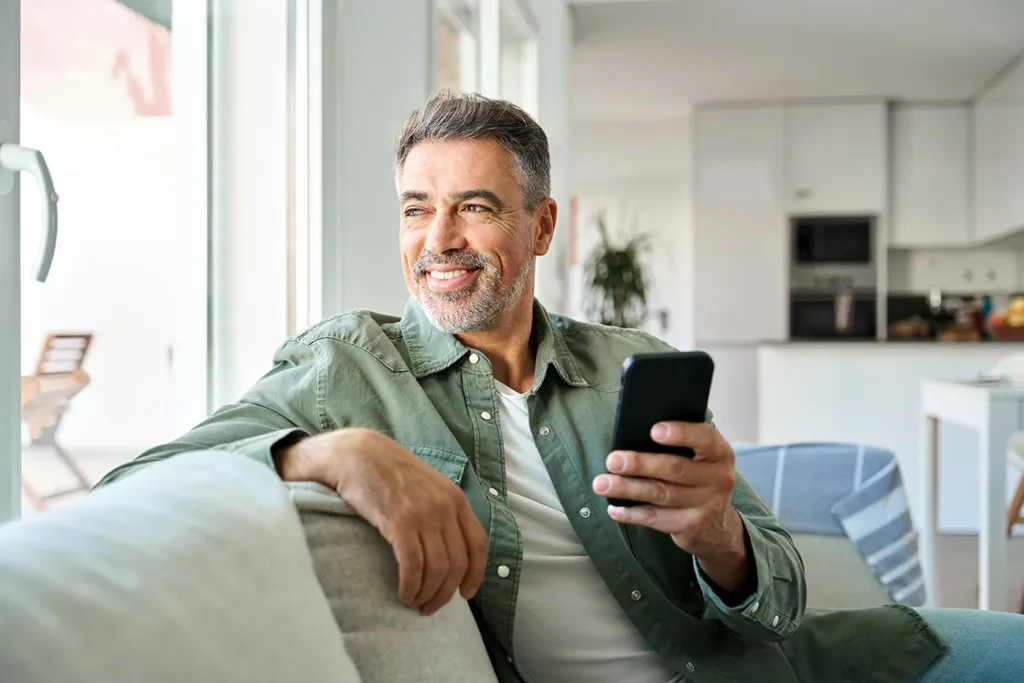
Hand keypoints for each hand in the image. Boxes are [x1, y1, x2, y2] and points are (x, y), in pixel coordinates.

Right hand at [276, 429, 488, 614]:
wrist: (358, 453)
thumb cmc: (390, 473)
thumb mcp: (429, 487)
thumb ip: (443, 512)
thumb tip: (451, 550)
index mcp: (456, 499)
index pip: (478, 544)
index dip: (475, 574)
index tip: (465, 594)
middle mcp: (444, 507)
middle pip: (457, 563)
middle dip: (445, 593)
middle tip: (430, 607)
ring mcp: (423, 514)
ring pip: (437, 569)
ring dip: (427, 594)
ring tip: (414, 602)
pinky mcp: (399, 522)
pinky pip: (413, 565)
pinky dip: (411, 586)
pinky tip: (403, 594)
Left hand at [591, 421, 751, 593]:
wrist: (718, 527)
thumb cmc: (699, 479)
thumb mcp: (701, 460)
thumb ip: (681, 446)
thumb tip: (635, 434)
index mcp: (720, 454)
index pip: (705, 438)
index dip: (681, 433)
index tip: (654, 430)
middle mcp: (718, 479)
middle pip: (675, 469)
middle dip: (640, 463)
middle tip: (613, 460)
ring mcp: (706, 505)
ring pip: (661, 494)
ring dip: (627, 488)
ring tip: (601, 484)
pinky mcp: (690, 527)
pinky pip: (655, 518)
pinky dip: (631, 513)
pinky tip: (614, 508)